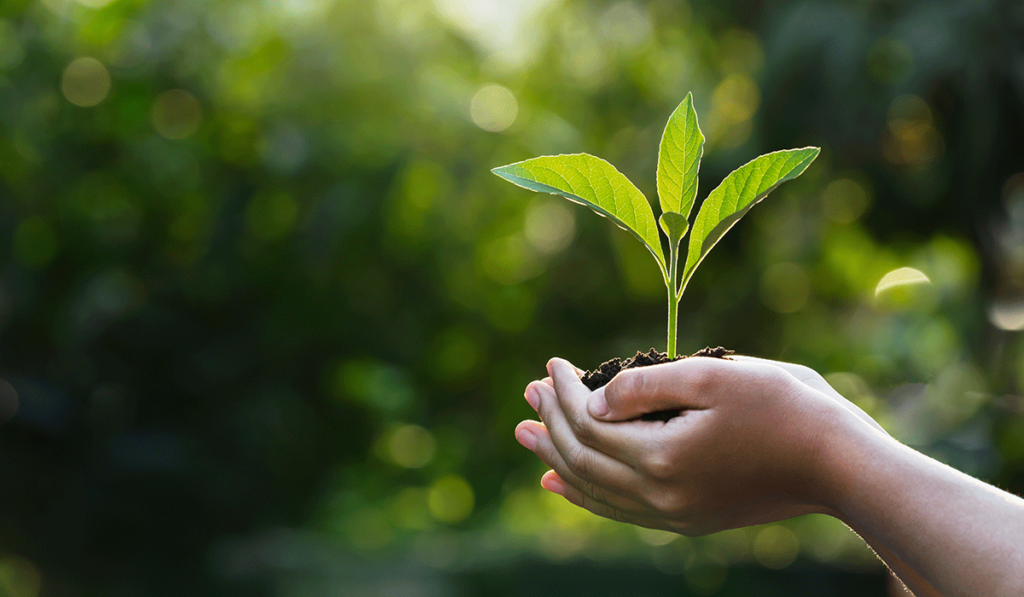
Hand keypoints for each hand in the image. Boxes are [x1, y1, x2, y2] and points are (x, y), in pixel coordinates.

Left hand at [515, 355, 888, 534]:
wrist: (839, 465)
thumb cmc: (784, 407)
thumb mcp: (713, 376)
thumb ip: (645, 387)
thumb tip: (592, 400)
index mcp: (662, 458)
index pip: (588, 423)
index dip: (563, 391)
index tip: (554, 363)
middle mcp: (659, 498)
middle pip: (581, 458)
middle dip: (549, 421)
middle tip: (526, 392)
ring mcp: (672, 515)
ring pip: (593, 489)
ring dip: (555, 458)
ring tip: (526, 436)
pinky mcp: (686, 520)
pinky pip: (617, 510)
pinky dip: (583, 494)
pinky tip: (561, 484)